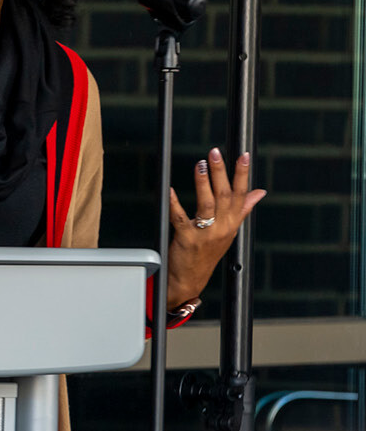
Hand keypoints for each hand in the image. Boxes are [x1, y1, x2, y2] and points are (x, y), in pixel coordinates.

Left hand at [166, 148, 266, 308]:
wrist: (190, 278)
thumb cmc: (208, 252)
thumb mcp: (229, 230)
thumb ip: (243, 208)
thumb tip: (260, 192)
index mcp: (233, 223)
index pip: (241, 194)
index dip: (243, 174)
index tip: (244, 155)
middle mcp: (222, 228)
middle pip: (224, 196)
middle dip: (221, 172)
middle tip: (215, 152)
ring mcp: (205, 234)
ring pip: (206, 204)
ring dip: (203, 183)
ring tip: (200, 165)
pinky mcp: (186, 238)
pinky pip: (181, 218)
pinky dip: (175, 203)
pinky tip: (170, 191)